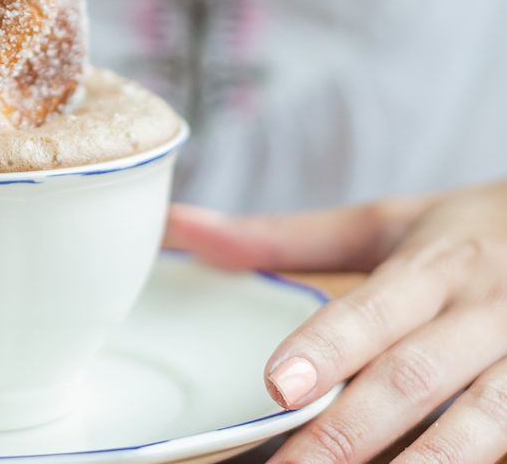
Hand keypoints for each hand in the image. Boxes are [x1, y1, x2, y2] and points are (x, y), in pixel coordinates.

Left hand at [165, 181, 506, 462]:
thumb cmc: (468, 234)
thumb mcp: (383, 224)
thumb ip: (283, 236)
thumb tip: (181, 225)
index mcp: (433, 267)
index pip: (374, 310)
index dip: (328, 349)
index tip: (279, 386)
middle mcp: (483, 314)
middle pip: (414, 379)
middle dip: (350, 433)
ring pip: (478, 425)